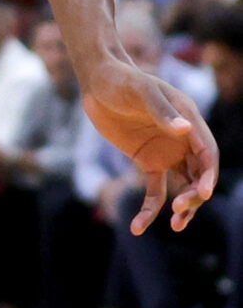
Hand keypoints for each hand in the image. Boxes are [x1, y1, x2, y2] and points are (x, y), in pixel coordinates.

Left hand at [81, 59, 217, 233]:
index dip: (208, 175)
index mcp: (190, 121)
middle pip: (200, 174)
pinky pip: (155, 191)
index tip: (203, 194)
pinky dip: (150, 209)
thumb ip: (163, 111)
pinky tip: (138, 227)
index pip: (207, 153)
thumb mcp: (142, 91)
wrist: (98, 82)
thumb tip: (184, 130)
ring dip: (183, 207)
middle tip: (180, 210)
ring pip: (184, 186)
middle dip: (195, 195)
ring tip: (176, 226)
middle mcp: (183, 140)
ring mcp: (167, 152)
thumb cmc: (123, 80)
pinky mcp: (148, 162)